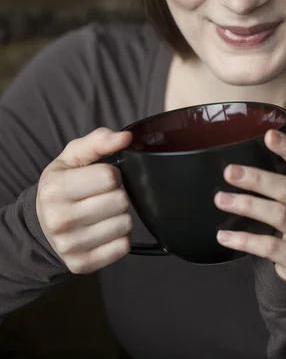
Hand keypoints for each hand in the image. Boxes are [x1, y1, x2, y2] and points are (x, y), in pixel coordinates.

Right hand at [36, 128, 132, 273]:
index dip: (113, 174)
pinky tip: (105, 230)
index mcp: (56, 188)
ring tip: (104, 212)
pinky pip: (122, 248)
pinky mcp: (81, 264)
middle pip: (120, 201)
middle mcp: (59, 219)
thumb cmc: (63, 184)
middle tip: (104, 196)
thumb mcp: (73, 156)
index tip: (103, 177)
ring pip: (124, 225)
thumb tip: (126, 138)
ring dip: (120, 216)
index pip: (110, 177)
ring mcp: (69, 246)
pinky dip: (120, 237)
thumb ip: (99, 140)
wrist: (42, 223)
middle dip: (118, 194)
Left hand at [214, 128, 285, 283]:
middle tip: (229, 172)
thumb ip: (273, 176)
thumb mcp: (284, 200)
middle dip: (257, 178)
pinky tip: (224, 236)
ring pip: (280, 216)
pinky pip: (271, 248)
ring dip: (247, 206)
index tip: (268, 135)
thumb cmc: (284, 225)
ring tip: (220, 200)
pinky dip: (245, 241)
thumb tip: (248, 144)